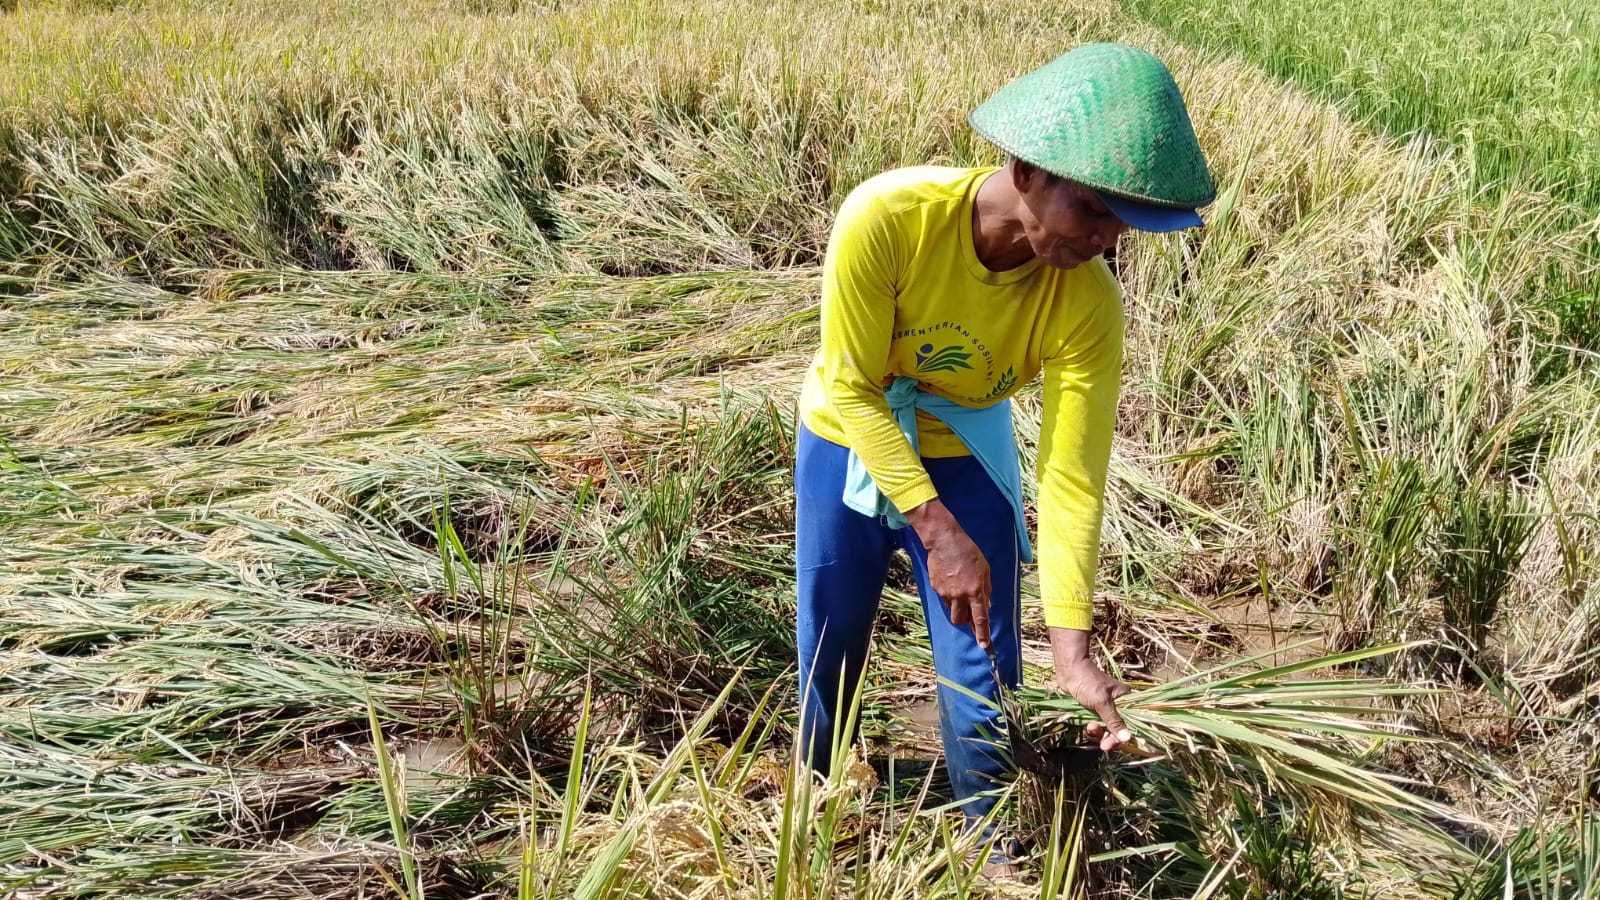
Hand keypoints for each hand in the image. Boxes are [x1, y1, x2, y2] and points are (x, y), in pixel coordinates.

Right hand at [903, 499, 991, 647]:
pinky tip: (950, 578)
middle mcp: (960, 595)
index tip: (983, 645)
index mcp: (976, 590)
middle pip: (960, 620)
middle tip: (968, 611)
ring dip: (957, 605)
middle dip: (964, 620)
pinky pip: (944, 597)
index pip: (980, 618)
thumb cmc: (968, 552)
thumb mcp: (985, 570)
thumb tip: (986, 606)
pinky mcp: (936, 587)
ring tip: (958, 587)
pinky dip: (948, 593)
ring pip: (951, 609)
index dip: (982, 633)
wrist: (944, 541)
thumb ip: (986, 590)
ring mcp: (946, 592)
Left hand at [1055, 660, 1133, 751]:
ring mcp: (1106, 709)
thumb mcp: (1102, 702)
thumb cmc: (1088, 681)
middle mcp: (1119, 706)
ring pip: (1107, 729)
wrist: (1069, 671)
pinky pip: (1097, 726)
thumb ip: (1114, 721)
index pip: (1134, 722)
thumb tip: (1127, 738)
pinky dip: (1092, 729)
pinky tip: (1086, 727)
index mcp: (1127, 700)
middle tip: (1103, 745)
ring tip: (1090, 728)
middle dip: (1110, 737)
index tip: (1118, 744)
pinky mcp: (1094, 711)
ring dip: (1099, 733)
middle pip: (1120, 729)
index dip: (1127, 735)